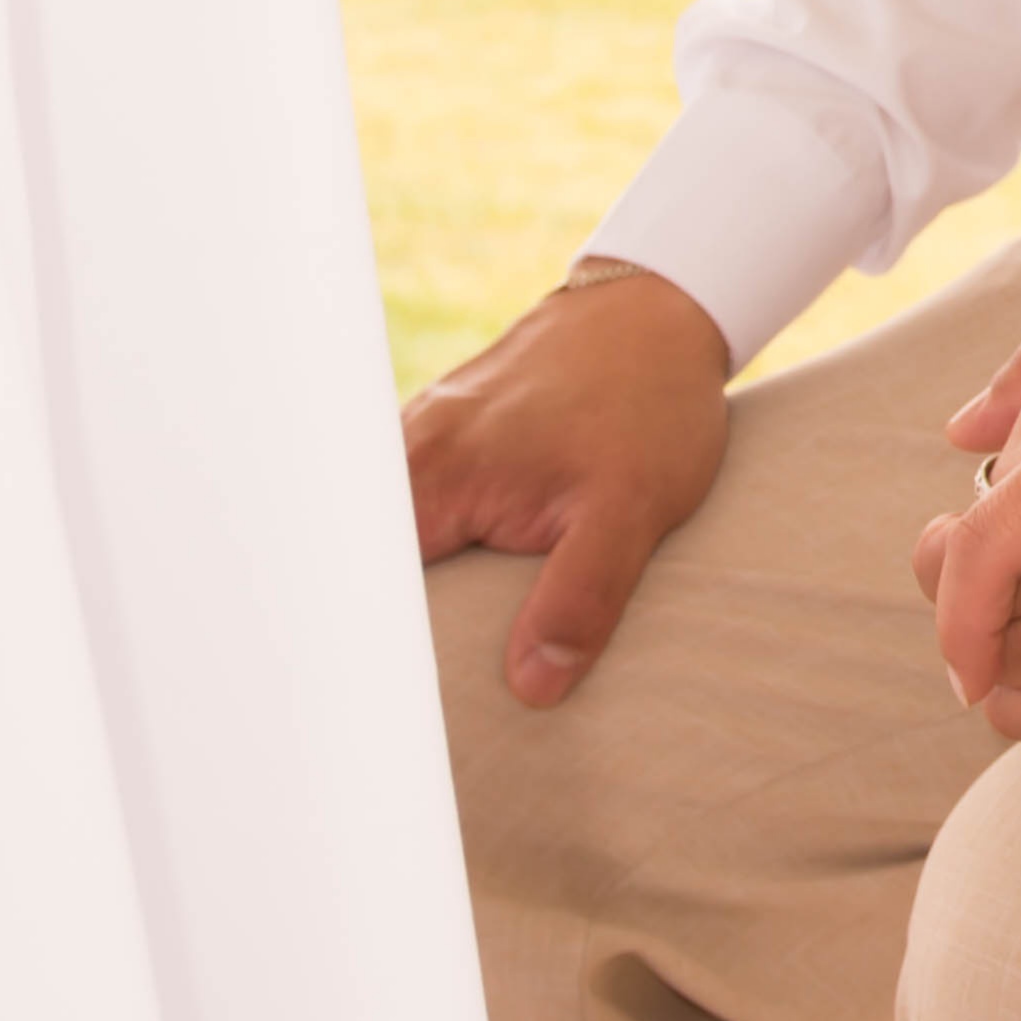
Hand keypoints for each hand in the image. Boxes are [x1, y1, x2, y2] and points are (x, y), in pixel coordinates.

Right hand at [402, 264, 735, 707]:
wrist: (663, 309)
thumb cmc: (650, 403)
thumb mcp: (634, 509)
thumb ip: (581, 598)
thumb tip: (532, 690)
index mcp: (434, 477)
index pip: (364, 588)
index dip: (357, 650)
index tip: (359, 711)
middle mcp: (408, 452)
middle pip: (358, 558)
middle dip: (361, 623)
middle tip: (362, 706)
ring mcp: (420, 435)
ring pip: (380, 528)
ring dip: (386, 585)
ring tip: (383, 662)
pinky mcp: (443, 430)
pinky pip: (404, 498)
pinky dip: (408, 541)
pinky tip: (427, 584)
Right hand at [916, 282, 1020, 763]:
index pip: (981, 549)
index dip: (967, 631)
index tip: (972, 690)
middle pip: (992, 502)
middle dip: (989, 585)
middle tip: (999, 659)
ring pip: (1018, 450)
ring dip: (1013, 516)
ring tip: (1017, 590)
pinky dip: (1014, 424)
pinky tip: (979, 438)